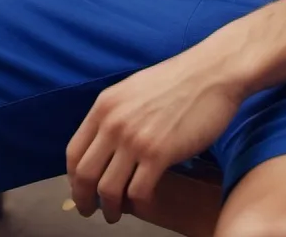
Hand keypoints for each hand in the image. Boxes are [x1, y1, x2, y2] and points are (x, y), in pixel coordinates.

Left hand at [66, 48, 244, 223]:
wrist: (212, 72)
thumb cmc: (179, 79)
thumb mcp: (134, 89)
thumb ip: (116, 113)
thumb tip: (104, 142)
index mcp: (105, 105)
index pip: (73, 152)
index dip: (74, 179)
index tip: (81, 190)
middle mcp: (114, 122)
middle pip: (85, 175)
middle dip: (85, 200)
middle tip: (91, 211)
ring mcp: (136, 139)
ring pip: (108, 189)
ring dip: (110, 209)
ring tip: (116, 214)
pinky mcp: (160, 153)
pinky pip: (138, 192)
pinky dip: (138, 204)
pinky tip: (143, 204)